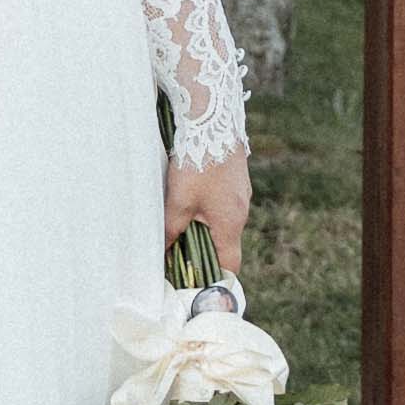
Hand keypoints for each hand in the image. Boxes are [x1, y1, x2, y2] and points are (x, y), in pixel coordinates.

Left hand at [164, 144, 252, 275]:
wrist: (214, 120)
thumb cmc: (198, 163)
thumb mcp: (179, 201)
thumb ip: (171, 229)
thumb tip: (163, 252)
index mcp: (231, 223)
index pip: (230, 264)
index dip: (215, 278)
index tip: (197, 283)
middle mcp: (241, 211)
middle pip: (226, 244)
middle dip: (204, 252)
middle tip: (180, 256)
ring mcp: (241, 194)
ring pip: (223, 222)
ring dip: (205, 228)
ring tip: (180, 226)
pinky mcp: (236, 180)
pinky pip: (224, 204)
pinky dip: (209, 210)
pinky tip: (190, 200)